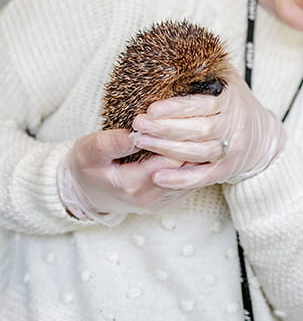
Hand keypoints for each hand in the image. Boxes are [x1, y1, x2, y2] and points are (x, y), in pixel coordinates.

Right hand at [58, 129, 189, 220]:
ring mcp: (161, 202)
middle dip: (191, 143)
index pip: (170, 158)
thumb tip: (132, 135)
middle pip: (186, 167)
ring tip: (197, 130)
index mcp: (132, 185)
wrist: (86, 193)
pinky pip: (189, 181)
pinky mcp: (168, 201)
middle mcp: (151, 198)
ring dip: (195, 153)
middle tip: (197, 121)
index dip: (177, 136)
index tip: (179, 118)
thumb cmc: (87, 169)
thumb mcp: (87, 151)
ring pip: (192, 174)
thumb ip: (108, 143)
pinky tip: (192, 145)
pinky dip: (192, 163)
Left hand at [131, 72, 285, 188]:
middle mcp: (233, 127)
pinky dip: (180, 180)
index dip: (177, 108)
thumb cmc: (232, 103)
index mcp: (230, 101)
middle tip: (138, 124)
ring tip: (140, 142)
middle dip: (165, 128)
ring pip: (198, 152)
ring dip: (166, 150)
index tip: (152, 108)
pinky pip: (202, 177)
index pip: (203, 105)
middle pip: (198, 130)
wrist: (263, 134)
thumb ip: (205, 69)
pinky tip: (157, 177)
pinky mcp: (225, 170)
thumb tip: (174, 46)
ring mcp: (231, 150)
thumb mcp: (225, 80)